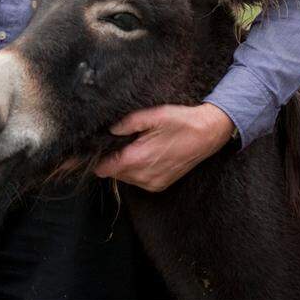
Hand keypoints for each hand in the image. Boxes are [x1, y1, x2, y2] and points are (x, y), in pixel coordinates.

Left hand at [94, 103, 234, 191]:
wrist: (207, 134)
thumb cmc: (181, 121)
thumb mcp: (153, 115)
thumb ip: (127, 123)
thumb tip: (109, 129)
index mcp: (139, 159)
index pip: (104, 168)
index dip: (96, 159)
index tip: (92, 148)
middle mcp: (144, 177)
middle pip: (113, 173)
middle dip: (110, 159)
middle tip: (115, 140)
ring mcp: (153, 183)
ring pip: (125, 178)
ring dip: (123, 165)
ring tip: (131, 144)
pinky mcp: (160, 185)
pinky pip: (138, 180)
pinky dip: (135, 169)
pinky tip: (142, 153)